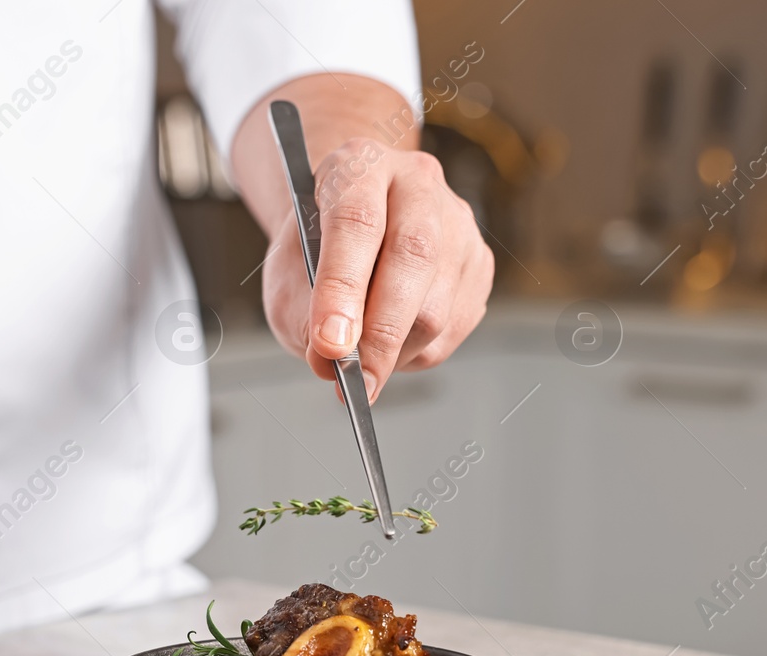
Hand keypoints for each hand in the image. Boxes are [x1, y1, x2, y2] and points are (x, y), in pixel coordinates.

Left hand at [262, 138, 493, 399]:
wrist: (354, 223)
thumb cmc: (317, 245)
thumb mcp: (287, 270)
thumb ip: (300, 313)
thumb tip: (329, 360)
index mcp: (360, 165)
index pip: (356, 223)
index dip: (343, 290)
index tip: (331, 345)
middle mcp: (417, 183)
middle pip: (413, 258)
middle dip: (381, 333)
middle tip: (355, 380)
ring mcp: (457, 222)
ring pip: (437, 305)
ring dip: (395, 351)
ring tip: (363, 357)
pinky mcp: (479, 262)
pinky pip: (454, 328)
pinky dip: (416, 352)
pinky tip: (392, 342)